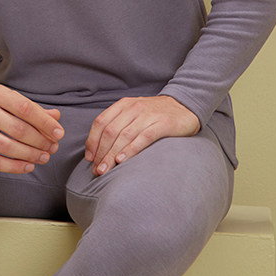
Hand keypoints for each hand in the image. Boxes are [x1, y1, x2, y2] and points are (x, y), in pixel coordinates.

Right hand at [0, 82, 63, 173]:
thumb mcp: (3, 96)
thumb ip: (29, 108)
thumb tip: (55, 117)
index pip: (26, 109)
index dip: (45, 123)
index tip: (58, 132)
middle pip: (19, 130)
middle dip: (41, 141)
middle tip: (53, 146)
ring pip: (8, 147)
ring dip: (30, 155)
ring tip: (44, 157)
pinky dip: (14, 166)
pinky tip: (27, 165)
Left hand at [85, 95, 199, 175]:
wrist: (185, 106)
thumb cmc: (155, 114)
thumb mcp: (134, 113)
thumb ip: (118, 125)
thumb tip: (98, 149)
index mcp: (123, 105)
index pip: (101, 122)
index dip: (92, 141)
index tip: (90, 158)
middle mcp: (133, 108)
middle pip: (110, 131)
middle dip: (101, 152)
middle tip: (96, 170)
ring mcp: (148, 115)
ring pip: (124, 136)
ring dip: (111, 155)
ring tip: (105, 170)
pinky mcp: (163, 123)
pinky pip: (143, 137)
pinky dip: (130, 150)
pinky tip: (122, 160)